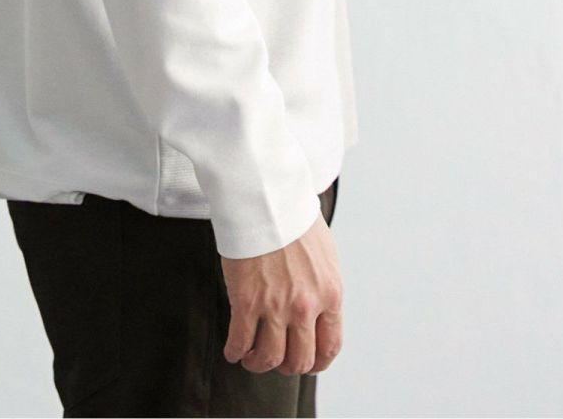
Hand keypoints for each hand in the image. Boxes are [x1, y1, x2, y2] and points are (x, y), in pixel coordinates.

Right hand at [219, 209, 343, 376]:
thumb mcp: (325, 255)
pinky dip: (235, 352)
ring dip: (258, 363)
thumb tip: (318, 310)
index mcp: (330, 294)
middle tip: (274, 358)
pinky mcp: (246, 301)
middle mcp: (306, 306)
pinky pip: (240, 342)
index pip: (329, 347)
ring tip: (251, 358)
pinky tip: (233, 350)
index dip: (316, 362)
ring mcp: (275, 306)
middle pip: (299, 360)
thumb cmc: (294, 218)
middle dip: (286, 366)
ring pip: (269, 358)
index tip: (305, 362)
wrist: (266, 197)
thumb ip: (323, 287)